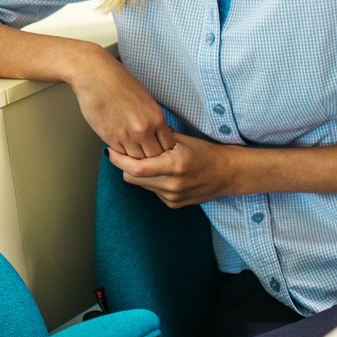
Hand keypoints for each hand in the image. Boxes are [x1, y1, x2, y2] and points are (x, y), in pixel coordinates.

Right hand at [67, 52, 173, 158]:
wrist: (95, 76)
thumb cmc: (119, 82)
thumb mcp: (146, 99)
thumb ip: (153, 119)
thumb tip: (156, 135)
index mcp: (157, 118)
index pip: (167, 147)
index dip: (163, 151)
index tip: (157, 150)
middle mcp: (144, 129)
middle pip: (153, 158)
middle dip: (149, 158)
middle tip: (144, 154)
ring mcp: (126, 135)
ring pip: (136, 160)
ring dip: (134, 158)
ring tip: (131, 152)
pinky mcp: (109, 137)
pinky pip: (120, 154)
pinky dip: (121, 153)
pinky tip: (119, 147)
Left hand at [107, 133, 238, 207]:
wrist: (227, 173)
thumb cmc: (205, 152)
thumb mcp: (182, 140)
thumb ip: (157, 140)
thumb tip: (132, 133)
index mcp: (174, 165)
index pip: (136, 168)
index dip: (119, 160)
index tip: (109, 151)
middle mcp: (173, 184)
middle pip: (133, 179)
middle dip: (124, 166)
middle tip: (122, 152)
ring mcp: (173, 197)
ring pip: (141, 186)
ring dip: (138, 174)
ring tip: (145, 160)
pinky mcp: (174, 204)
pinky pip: (152, 192)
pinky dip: (151, 181)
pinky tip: (160, 172)